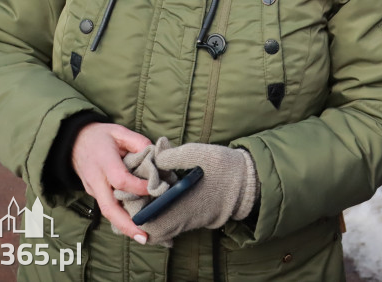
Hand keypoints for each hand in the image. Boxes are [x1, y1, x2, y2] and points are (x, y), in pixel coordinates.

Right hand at [72, 122, 151, 241]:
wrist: (73, 141)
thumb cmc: (100, 136)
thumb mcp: (119, 132)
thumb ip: (138, 142)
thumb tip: (155, 156)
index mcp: (104, 162)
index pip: (120, 180)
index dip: (137, 187)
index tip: (154, 189)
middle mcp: (96, 180)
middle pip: (109, 208)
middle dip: (126, 225)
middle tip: (144, 237)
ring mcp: (93, 189)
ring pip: (108, 211)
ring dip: (124, 226)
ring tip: (143, 236)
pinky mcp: (94, 194)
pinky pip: (108, 208)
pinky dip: (121, 218)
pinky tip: (135, 224)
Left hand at [114, 138, 258, 246]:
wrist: (248, 180)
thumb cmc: (223, 166)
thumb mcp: (195, 153)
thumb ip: (170, 156)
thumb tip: (153, 156)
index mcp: (183, 204)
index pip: (151, 220)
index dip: (139, 211)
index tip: (133, 195)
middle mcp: (186, 218)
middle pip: (155, 229)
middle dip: (144, 216)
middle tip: (138, 198)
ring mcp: (192, 221)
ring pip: (164, 228)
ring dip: (154, 217)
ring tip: (148, 198)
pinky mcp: (197, 220)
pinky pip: (174, 225)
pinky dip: (164, 216)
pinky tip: (163, 200)